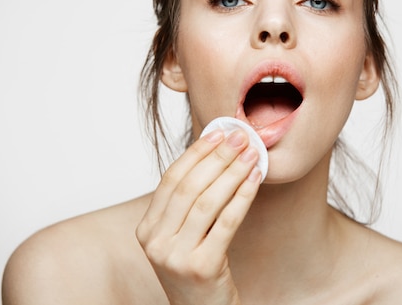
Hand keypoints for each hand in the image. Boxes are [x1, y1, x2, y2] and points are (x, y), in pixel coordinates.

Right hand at [136, 129, 261, 304]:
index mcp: (147, 229)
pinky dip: (242, 196)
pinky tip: (255, 179)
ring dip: (232, 172)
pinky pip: (226, 222)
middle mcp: (155, 242)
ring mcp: (176, 257)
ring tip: (252, 154)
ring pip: (207, 202)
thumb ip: (189, 202)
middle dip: (217, 157)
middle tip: (240, 137)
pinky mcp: (202, 267)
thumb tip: (216, 152)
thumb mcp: (181, 235)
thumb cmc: (196, 268)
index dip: (196, 152)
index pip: (171, 179)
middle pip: (189, 187)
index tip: (218, 132)